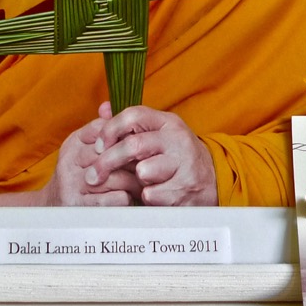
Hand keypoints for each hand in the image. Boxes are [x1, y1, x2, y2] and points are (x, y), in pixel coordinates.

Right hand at [41, 108, 139, 206]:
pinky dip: (128, 198)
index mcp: (73, 143)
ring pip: (116, 176)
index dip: (125, 137)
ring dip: (135, 180)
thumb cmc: (78, 174)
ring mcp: (73, 185)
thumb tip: (108, 105)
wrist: (53, 207)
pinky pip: (115, 198)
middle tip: (151, 162)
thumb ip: (99, 129)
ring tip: (144, 182)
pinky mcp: (81, 207)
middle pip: (111, 153)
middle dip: (134, 158)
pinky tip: (131, 198)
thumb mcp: (83, 148)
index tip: (141, 143)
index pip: (103, 130)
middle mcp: (70, 162)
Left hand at [85, 102, 217, 205]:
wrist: (213, 181)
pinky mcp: (185, 188)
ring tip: (145, 181)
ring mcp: (184, 163)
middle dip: (108, 162)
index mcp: (168, 122)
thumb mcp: (158, 134)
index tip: (99, 146)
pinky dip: (148, 197)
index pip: (133, 115)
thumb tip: (103, 108)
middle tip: (93, 176)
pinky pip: (151, 194)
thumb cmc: (176, 157)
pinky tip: (157, 193)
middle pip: (133, 145)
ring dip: (137, 180)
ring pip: (143, 171)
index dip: (110, 129)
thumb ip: (130, 124)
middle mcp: (177, 139)